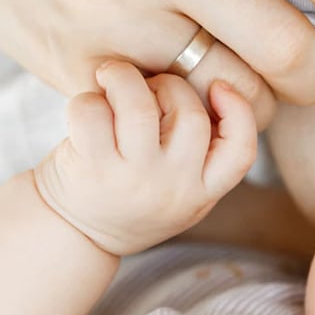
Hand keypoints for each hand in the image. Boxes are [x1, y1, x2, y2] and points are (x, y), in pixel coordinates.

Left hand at [34, 61, 256, 254]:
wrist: (74, 236)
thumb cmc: (130, 196)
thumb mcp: (177, 192)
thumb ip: (195, 155)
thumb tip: (199, 86)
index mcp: (201, 192)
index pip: (240, 153)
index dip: (238, 112)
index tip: (219, 87)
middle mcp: (171, 188)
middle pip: (190, 116)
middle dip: (169, 85)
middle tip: (147, 88)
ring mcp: (132, 179)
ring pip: (138, 108)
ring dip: (124, 79)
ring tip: (112, 78)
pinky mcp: (92, 168)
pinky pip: (92, 113)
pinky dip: (87, 99)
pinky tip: (87, 107)